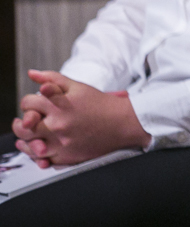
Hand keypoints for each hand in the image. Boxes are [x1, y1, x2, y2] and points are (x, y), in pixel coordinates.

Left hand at [11, 70, 148, 165]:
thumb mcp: (78, 87)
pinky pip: (40, 159)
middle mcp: (58, 124)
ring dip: (24, 138)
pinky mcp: (65, 157)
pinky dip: (35, 153)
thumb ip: (53, 79)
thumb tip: (32, 73)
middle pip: (23, 125)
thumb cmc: (101, 104)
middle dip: (23, 121)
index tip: (34, 103)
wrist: (123, 124)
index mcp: (59, 105)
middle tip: (27, 120)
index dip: (29, 101)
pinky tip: (38, 145)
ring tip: (30, 133)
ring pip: (28, 144)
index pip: (28, 102)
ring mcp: (61, 142)